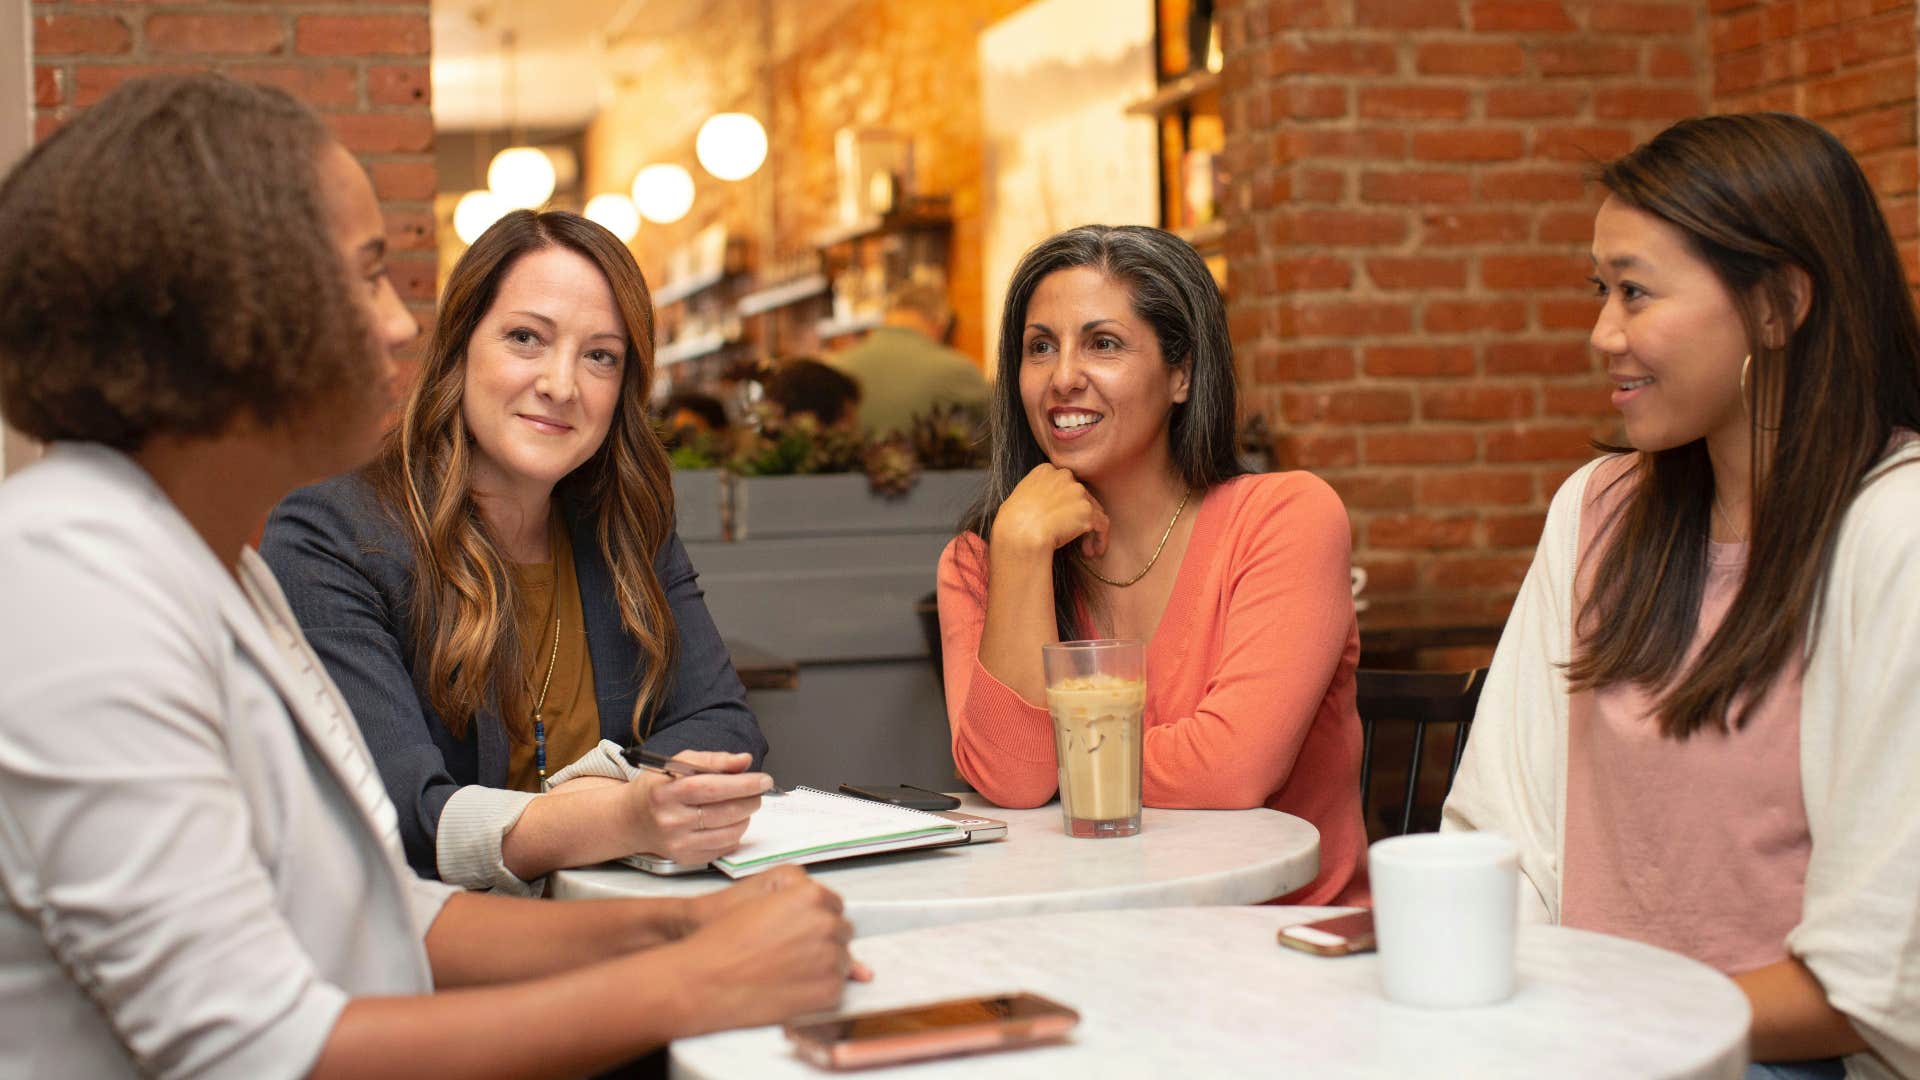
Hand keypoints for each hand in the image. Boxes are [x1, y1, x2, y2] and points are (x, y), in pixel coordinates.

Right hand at [623, 750, 769, 865]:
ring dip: (746, 817)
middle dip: (750, 800)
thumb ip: (713, 759)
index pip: (711, 787)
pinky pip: (724, 848)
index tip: (763, 780)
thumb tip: (744, 761)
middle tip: (758, 791)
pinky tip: (730, 822)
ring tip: (744, 805)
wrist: (631, 820)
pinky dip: (735, 833)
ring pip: (729, 832)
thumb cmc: (658, 788)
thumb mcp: (677, 764)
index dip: (742, 784)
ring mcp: (678, 844)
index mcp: (666, 792)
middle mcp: (670, 821)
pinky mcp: (686, 859)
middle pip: (724, 812)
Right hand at [674, 871, 867, 1032]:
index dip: (814, 919)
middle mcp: (826, 924)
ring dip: (822, 966)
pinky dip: (818, 991)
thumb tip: (830, 916)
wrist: (704, 980)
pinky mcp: (829, 990)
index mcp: (811, 896)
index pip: (833, 905)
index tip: (799, 930)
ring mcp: (830, 958)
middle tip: (788, 952)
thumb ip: (801, 905)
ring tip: (785, 970)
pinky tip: (789, 987)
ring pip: (842, 960)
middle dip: (821, 941)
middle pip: (841, 932)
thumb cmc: (724, 942)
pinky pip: (837, 988)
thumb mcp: (761, 903)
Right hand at [990, 463, 1109, 558]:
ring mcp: (1077, 492)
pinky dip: (1100, 539)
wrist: (1019, 534)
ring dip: (1090, 531)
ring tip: (1086, 550)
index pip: (1064, 484)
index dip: (1066, 504)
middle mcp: (1064, 476)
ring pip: (1093, 510)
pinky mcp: (1087, 510)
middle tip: (1075, 537)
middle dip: (1079, 517)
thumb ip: (1034, 495)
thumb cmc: (1011, 523)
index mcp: (1045, 471)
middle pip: (1081, 496)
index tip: (1063, 520)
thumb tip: (1039, 508)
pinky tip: (1093, 552)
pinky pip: (1102, 525)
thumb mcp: (1018, 498)